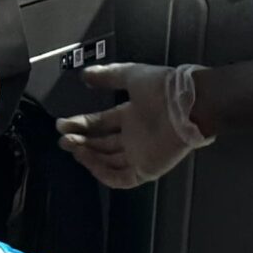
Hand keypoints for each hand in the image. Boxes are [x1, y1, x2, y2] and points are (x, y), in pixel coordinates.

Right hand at [57, 62, 213, 189]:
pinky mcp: (146, 169)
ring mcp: (140, 154)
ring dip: (88, 156)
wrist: (189, 104)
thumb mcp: (131, 76)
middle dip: (80, 141)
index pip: (100, 124)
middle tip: (63, 138)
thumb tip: (85, 75)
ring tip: (72, 147)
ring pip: (107, 161)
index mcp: (131, 115)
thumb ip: (108, 76)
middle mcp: (134, 136)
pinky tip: (89, 162)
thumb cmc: (164, 89)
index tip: (63, 124)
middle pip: (101, 144)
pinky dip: (103, 173)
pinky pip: (121, 178)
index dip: (81, 124)